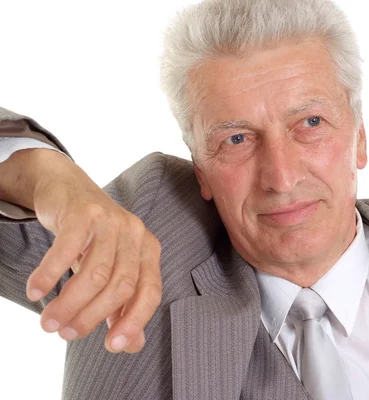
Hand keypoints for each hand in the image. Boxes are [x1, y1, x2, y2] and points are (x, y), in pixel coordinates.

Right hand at [18, 149, 161, 352]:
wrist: (66, 188)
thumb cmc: (92, 237)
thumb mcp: (112, 269)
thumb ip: (123, 306)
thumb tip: (133, 345)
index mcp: (149, 251)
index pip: (150, 292)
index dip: (134, 321)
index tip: (112, 346)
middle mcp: (136, 235)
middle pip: (121, 286)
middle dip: (92, 317)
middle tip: (65, 334)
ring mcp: (112, 221)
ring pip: (95, 273)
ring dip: (69, 303)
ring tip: (48, 322)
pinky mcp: (84, 213)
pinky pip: (67, 250)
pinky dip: (49, 274)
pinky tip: (36, 292)